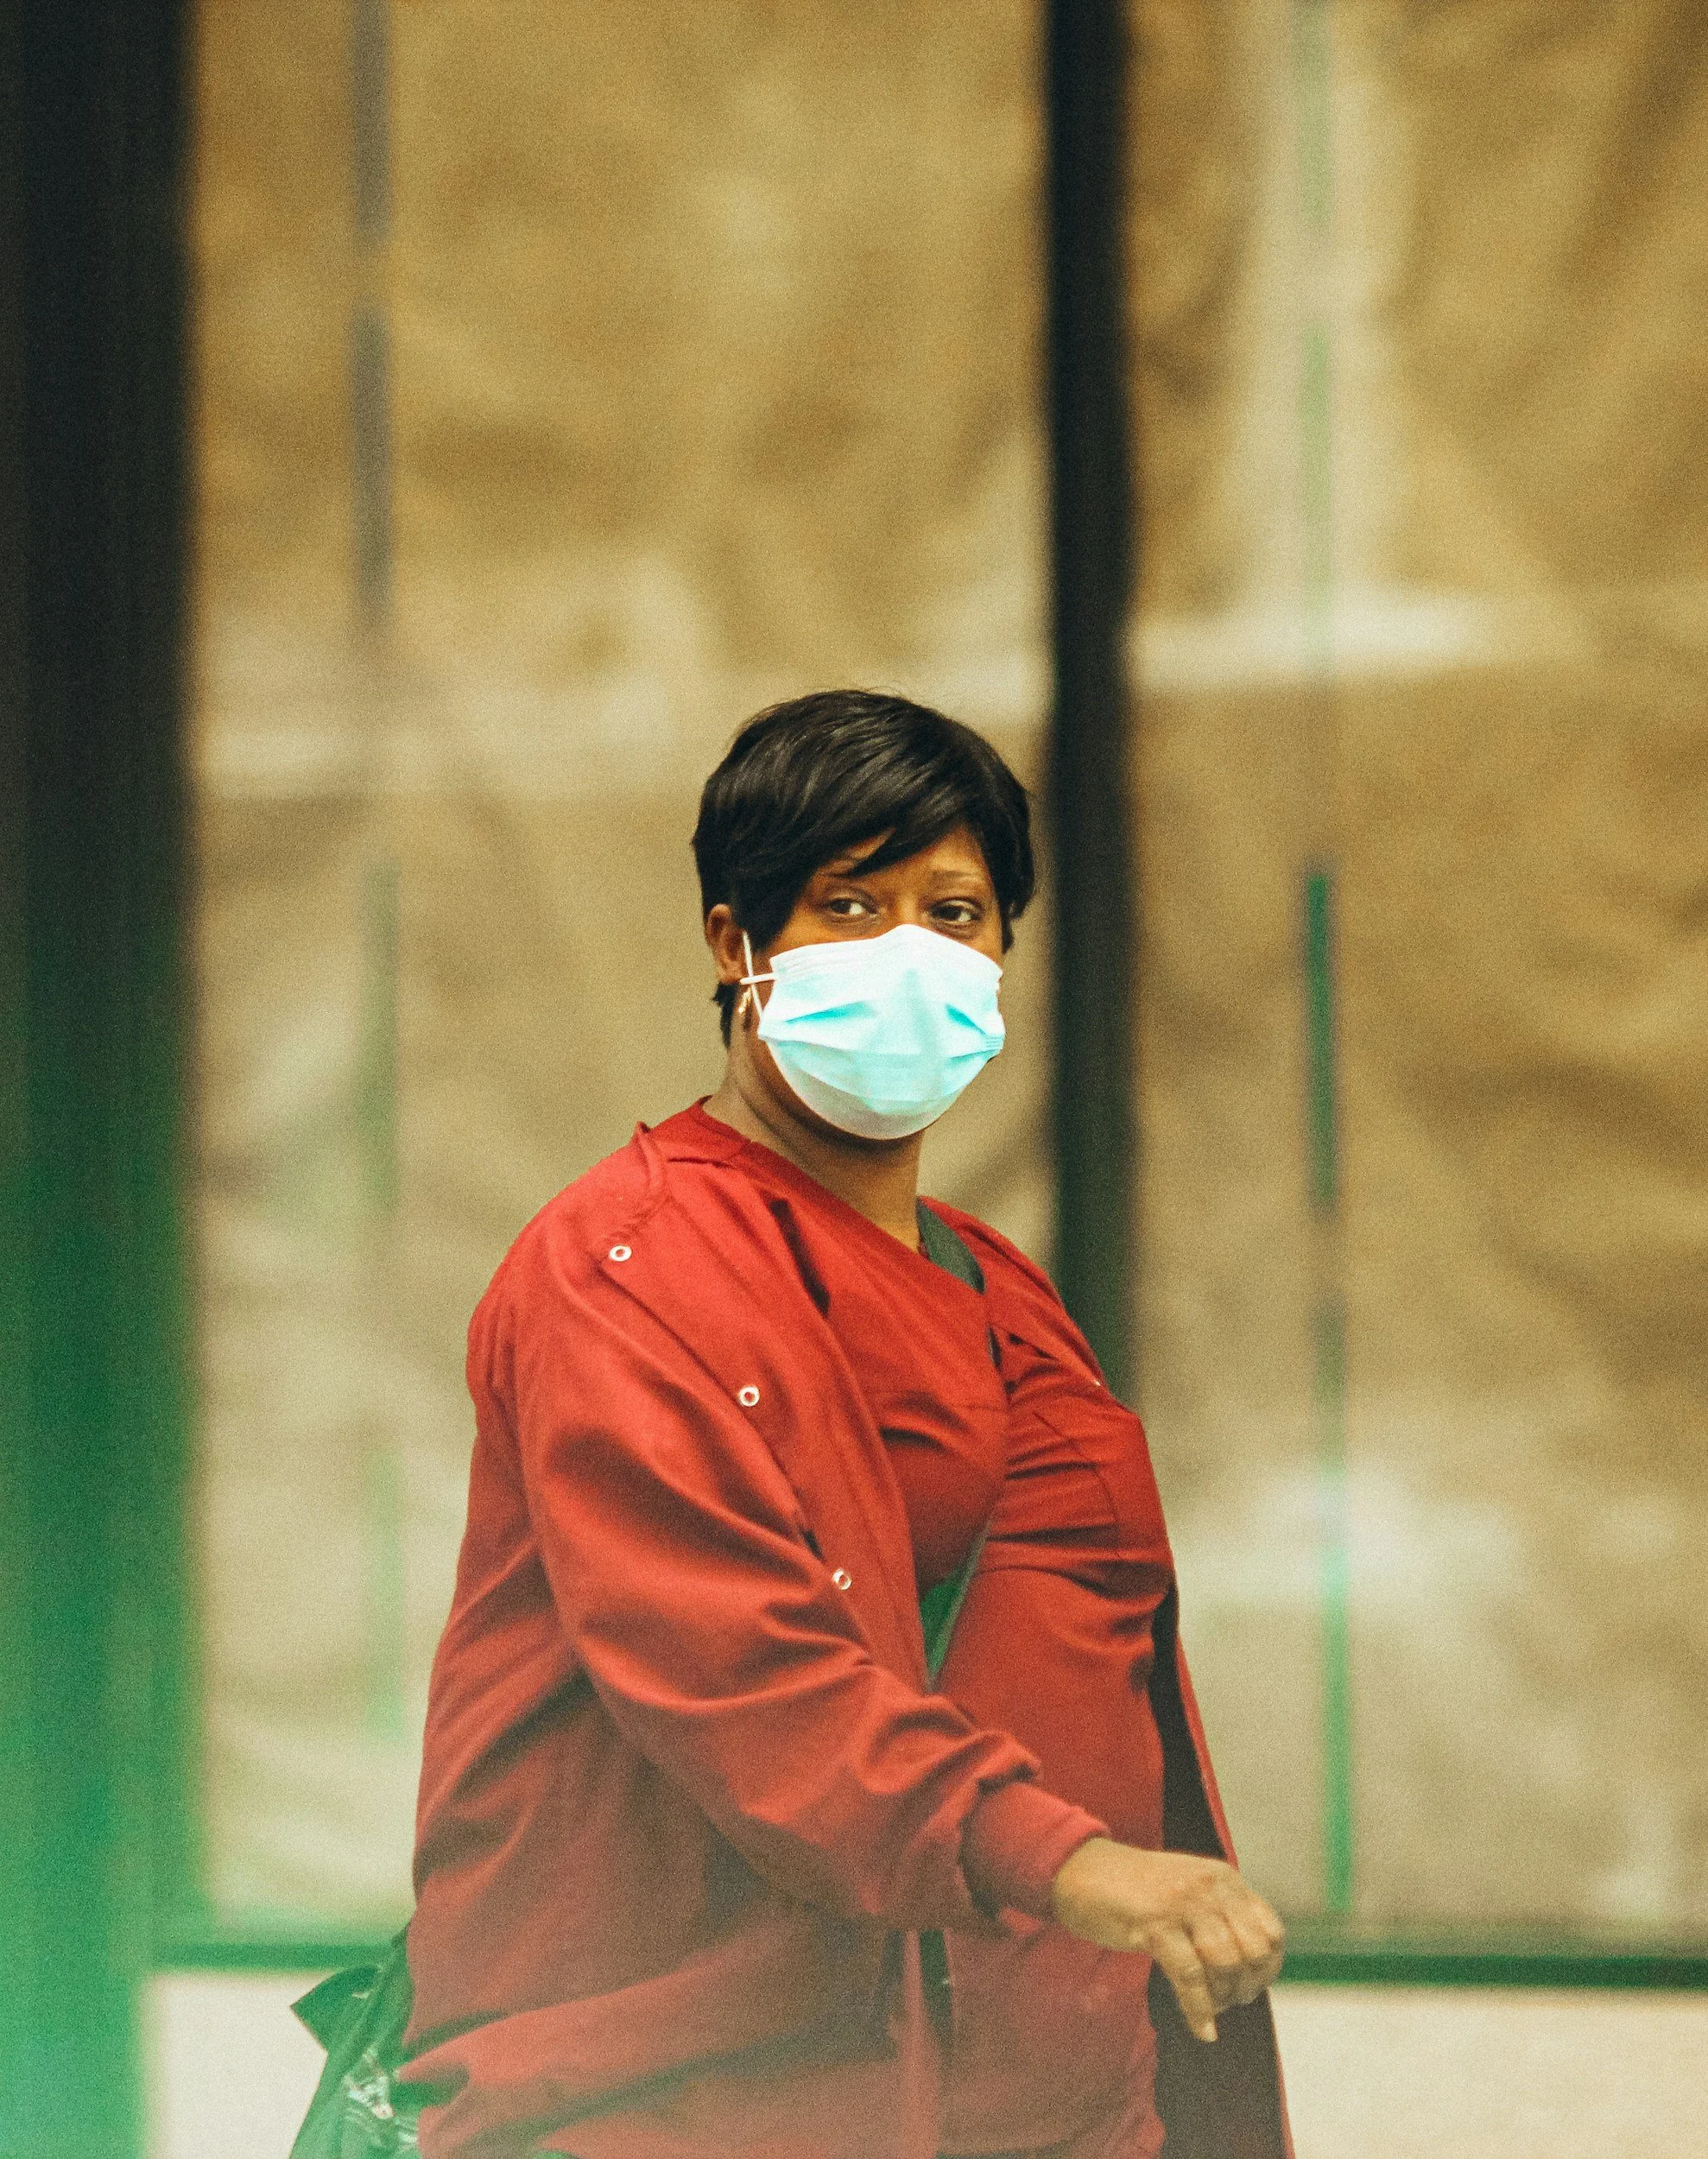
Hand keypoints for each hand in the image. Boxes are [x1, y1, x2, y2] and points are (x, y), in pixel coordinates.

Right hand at [1050, 1837, 1284, 2042]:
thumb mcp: (1189, 1890)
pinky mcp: (1155, 1923)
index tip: (1251, 1988)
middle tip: (1228, 2001)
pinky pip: (1189, 1977)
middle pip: (1253, 1951)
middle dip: (1246, 1986)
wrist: (1081, 1869)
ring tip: (1209, 2010)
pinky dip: (1199, 2011)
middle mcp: (1210, 1886)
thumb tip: (1251, 1968)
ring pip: (1224, 1965)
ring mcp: (1183, 1903)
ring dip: (1221, 1999)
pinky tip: (1201, 2030)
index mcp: (1224, 1878)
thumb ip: (1220, 1916)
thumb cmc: (1135, 1890)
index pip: (1271, 1931)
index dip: (1268, 1968)